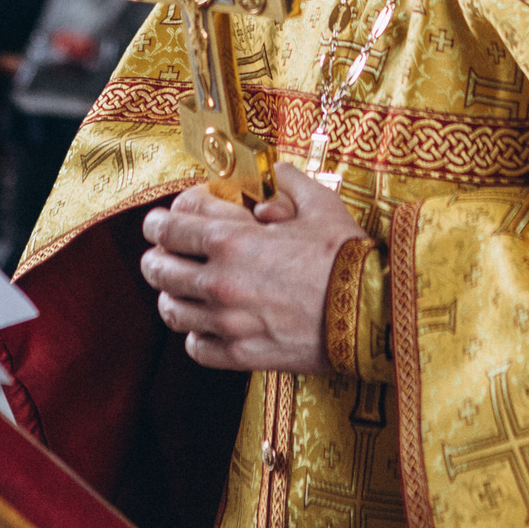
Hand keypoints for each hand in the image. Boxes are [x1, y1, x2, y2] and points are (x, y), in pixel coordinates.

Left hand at [139, 164, 365, 372]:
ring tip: (179, 290)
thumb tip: (275, 172)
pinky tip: (206, 325)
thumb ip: (288, 182)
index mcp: (232, 241)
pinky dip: (195, 335)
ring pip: (172, 311)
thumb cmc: (345, 256)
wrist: (373, 311)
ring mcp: (227, 323)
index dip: (157, 223)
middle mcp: (220, 282)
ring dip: (170, 296)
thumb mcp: (319, 203)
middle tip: (161, 254)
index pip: (169, 229)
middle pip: (160, 270)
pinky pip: (196, 347)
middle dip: (155, 258)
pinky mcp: (241, 355)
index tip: (159, 223)